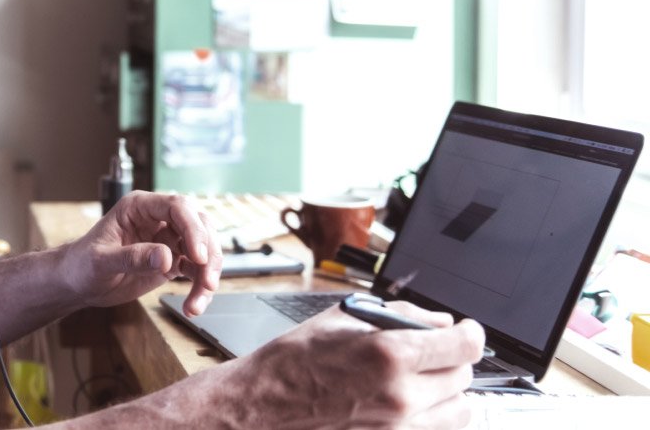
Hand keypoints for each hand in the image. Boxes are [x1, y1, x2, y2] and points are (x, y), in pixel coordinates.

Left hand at [59, 191, 221, 312]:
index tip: (198, 256)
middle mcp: (157, 219)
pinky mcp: (171, 260)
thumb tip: (166, 257)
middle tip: (207, 282)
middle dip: (208, 253)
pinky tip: (194, 305)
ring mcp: (167, 239)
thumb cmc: (82, 264)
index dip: (192, 229)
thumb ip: (132, 257)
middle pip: (198, 225)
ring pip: (203, 249)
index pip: (176, 207)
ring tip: (198, 302)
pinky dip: (200, 287)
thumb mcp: (101, 261)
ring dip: (208, 275)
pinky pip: (196, 270)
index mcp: (139, 207)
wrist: (78, 282)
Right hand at [219, 300, 483, 428]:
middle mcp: (401, 395)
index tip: (466, 331)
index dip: (471, 333)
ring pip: (461, 410)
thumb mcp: (342, 319)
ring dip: (450, 392)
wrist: (263, 406)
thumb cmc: (293, 362)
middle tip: (431, 352)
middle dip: (452, 359)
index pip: (464, 346)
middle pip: (463, 377)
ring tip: (426, 380)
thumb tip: (439, 322)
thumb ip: (400, 316)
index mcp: (389, 354)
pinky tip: (413, 402)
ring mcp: (398, 427)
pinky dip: (434, 415)